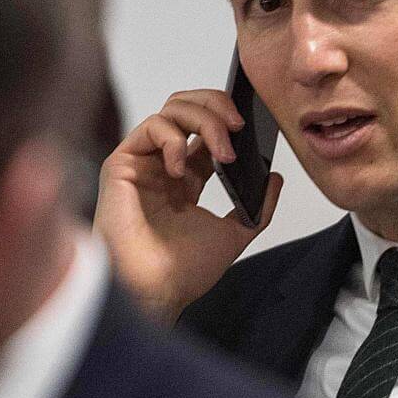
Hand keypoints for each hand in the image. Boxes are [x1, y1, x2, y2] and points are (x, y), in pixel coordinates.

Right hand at [93, 88, 282, 322]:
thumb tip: (275, 178)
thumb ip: (258, 208)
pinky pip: (151, 127)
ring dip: (204, 120)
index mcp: (187, 179)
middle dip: (217, 105)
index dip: (228, 119)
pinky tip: (180, 169)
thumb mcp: (234, 235)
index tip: (250, 129)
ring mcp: (143, 163)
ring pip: (171, 110)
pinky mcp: (122, 165)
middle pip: (187, 107)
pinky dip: (173, 138)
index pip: (205, 128)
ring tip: (222, 150)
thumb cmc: (181, 272)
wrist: (155, 292)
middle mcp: (163, 165)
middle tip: (239, 125)